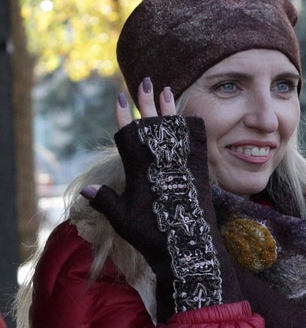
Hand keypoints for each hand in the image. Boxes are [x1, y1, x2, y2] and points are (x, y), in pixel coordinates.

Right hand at [81, 78, 240, 321]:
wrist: (188, 245)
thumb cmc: (152, 235)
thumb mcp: (122, 220)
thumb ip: (105, 201)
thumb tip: (84, 191)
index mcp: (139, 170)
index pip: (128, 135)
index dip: (124, 116)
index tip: (120, 97)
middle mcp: (160, 161)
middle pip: (152, 125)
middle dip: (146, 101)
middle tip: (145, 82)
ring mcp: (181, 163)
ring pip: (173, 128)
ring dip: (169, 108)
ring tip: (166, 88)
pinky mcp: (199, 169)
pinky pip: (195, 141)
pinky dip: (192, 126)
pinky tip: (192, 114)